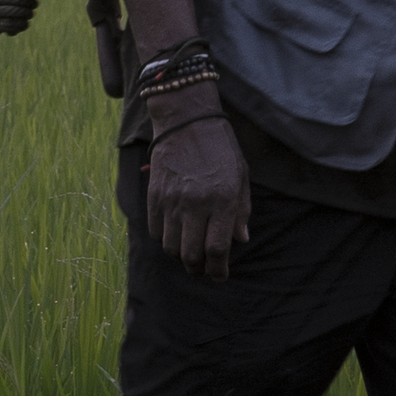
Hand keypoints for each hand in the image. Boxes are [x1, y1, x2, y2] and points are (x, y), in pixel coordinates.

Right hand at [144, 109, 252, 274]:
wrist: (186, 120)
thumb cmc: (220, 147)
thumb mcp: (241, 176)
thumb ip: (241, 210)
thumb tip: (241, 239)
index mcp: (222, 199)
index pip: (217, 249)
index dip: (218, 270)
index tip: (220, 276)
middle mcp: (196, 203)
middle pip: (191, 254)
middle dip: (198, 269)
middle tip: (204, 270)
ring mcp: (172, 200)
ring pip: (171, 247)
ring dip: (180, 257)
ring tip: (189, 254)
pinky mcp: (155, 195)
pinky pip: (155, 230)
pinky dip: (164, 240)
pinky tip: (174, 235)